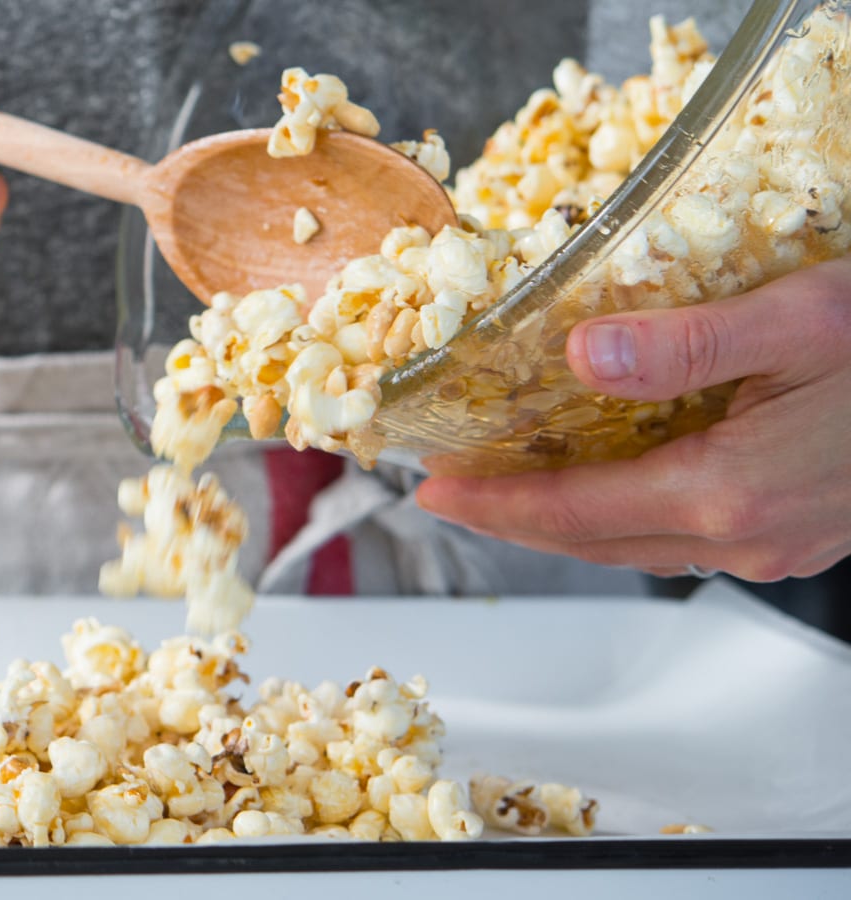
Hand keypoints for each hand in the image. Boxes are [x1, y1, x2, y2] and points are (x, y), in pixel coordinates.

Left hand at [417, 256, 850, 581]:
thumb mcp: (798, 320)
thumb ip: (682, 345)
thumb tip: (579, 358)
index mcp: (727, 491)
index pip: (572, 513)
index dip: (492, 504)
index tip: (430, 490)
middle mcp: (745, 536)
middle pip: (593, 539)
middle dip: (514, 515)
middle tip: (451, 488)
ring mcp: (778, 545)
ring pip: (639, 544)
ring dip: (570, 519)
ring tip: (513, 484)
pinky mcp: (802, 535)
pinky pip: (686, 536)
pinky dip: (629, 514)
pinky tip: (617, 479)